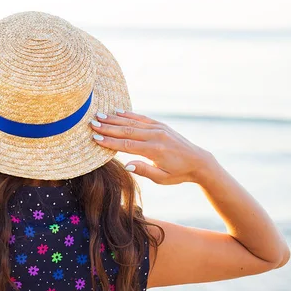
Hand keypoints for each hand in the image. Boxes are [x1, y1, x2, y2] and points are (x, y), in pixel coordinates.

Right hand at [90, 110, 214, 184]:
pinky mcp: (161, 125)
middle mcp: (156, 136)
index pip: (127, 144)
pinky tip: (117, 111)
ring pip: (132, 122)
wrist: (198, 161)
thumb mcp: (161, 178)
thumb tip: (125, 165)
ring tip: (99, 115)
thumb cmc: (178, 173)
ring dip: (114, 119)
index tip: (95, 138)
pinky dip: (128, 114)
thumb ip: (143, 170)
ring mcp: (159, 128)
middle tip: (92, 123)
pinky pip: (142, 118)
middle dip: (107, 127)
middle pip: (126, 130)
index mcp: (154, 150)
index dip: (110, 141)